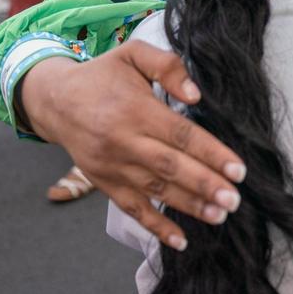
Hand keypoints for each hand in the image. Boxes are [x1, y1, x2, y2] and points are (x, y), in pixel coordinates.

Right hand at [20, 41, 246, 250]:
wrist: (54, 100)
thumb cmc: (102, 75)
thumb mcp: (133, 54)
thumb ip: (168, 66)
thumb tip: (196, 95)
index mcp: (136, 110)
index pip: (181, 135)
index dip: (211, 153)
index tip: (238, 168)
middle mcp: (124, 142)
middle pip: (171, 167)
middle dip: (206, 185)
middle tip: (234, 200)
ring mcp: (112, 166)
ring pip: (156, 191)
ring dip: (189, 205)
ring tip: (220, 215)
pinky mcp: (104, 183)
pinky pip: (131, 209)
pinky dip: (155, 226)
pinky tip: (180, 240)